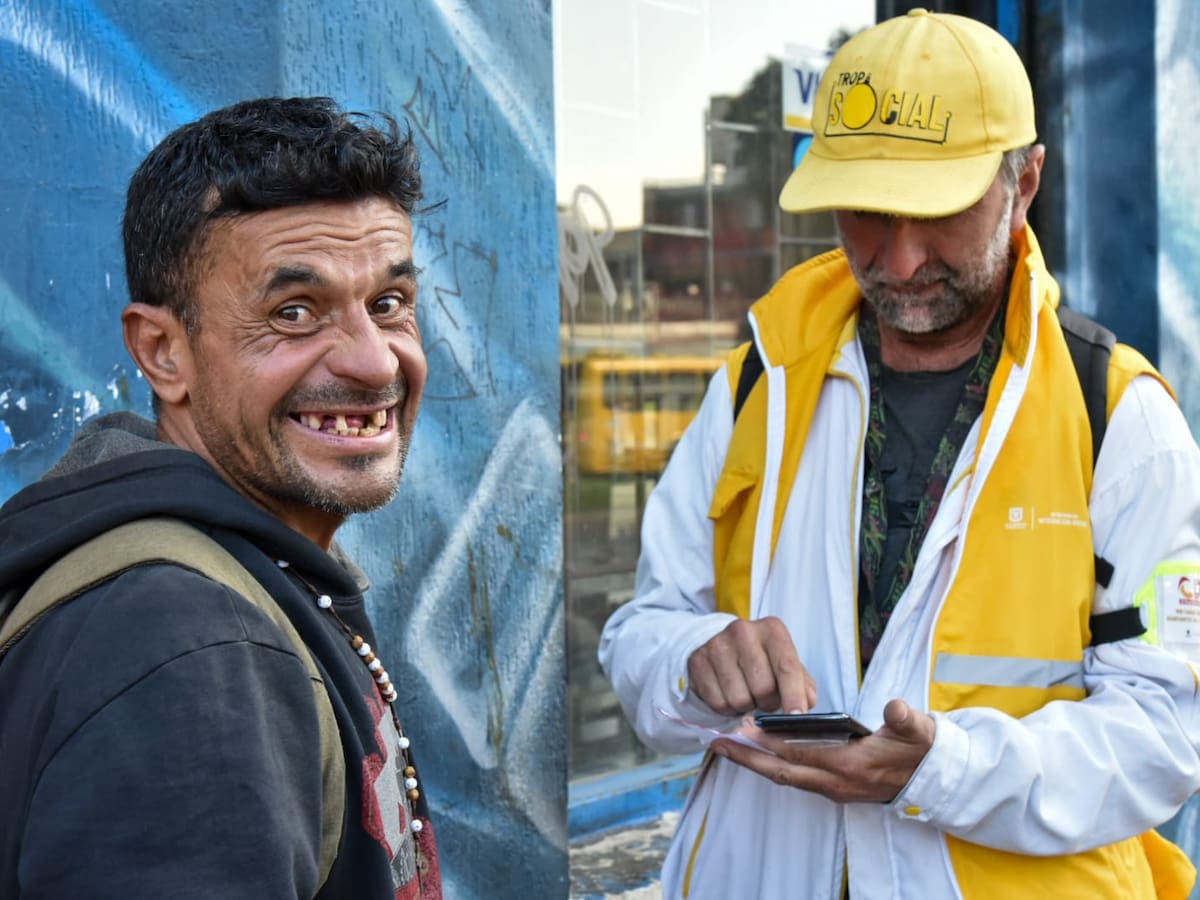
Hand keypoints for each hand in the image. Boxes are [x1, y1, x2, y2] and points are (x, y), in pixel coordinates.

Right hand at [687, 616, 816, 715]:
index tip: (798, 716)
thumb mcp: (784, 663)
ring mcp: (717, 645)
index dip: (794, 695)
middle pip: (763, 688)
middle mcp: (743, 631)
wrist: (719, 646)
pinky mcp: (698, 662)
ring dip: (746, 706)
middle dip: (768, 703)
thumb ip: (802, 683)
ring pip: (739, 699)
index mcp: (772, 630)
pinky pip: (718, 702)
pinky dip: (727, 708)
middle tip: (765, 698)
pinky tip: (728, 693)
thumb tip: (807, 702)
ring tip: (746, 694)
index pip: (787, 667)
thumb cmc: (760, 658)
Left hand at [711, 698, 935, 803]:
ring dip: (756, 763)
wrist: (933, 780)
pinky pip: (794, 779)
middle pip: (781, 773)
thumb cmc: (920, 750)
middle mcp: (836, 782)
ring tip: (728, 746)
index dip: (771, 741)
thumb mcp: (918, 731)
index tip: (745, 727)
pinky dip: (772, 766)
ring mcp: (833, 789)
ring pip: (785, 778)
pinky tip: (758, 753)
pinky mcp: (833, 788)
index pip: (800, 754)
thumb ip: (906, 720)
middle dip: (748, 759)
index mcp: (851, 766)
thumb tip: (897, 708)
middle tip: (717, 742)